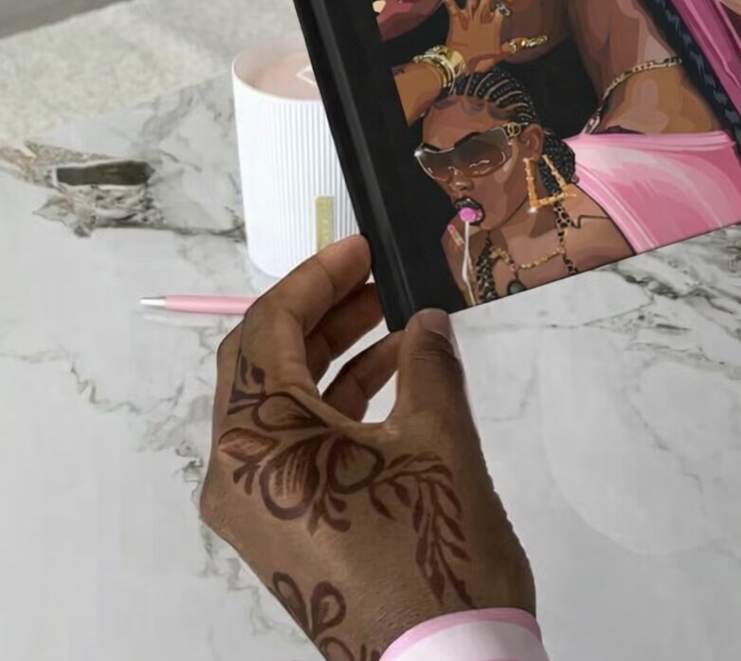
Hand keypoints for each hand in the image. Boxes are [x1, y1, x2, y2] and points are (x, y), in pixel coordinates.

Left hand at [201, 238, 534, 658]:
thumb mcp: (439, 442)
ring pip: (281, 404)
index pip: (266, 330)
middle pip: (264, 364)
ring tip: (398, 322)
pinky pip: (295, 446)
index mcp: (257, 443)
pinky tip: (396, 379)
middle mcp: (237, 474)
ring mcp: (255, 510)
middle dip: (323, 313)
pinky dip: (337, 406)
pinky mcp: (282, 533)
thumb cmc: (433, 555)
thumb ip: (429, 364)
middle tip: (378, 277)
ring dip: (334, 357)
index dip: (315, 278)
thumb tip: (425, 322)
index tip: (360, 249)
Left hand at [444, 0, 546, 71]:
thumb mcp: (500, 54)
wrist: (459, 64)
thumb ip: (516, 45)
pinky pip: (451, 4)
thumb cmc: (479, 59)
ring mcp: (469, 14)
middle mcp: (482, 14)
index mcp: (495, 22)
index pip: (508, 1)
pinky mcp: (456, 17)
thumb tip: (538, 40)